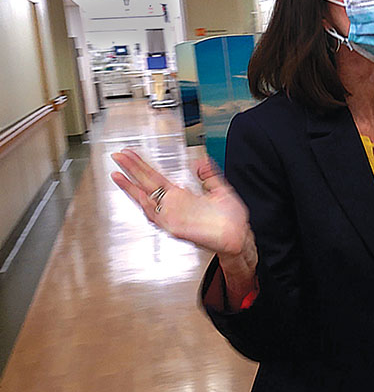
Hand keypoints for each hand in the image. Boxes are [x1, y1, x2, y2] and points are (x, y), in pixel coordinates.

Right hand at [110, 148, 250, 256]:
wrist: (239, 236)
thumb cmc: (231, 220)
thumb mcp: (220, 190)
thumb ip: (209, 176)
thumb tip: (201, 162)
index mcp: (182, 196)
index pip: (156, 177)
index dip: (142, 166)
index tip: (130, 154)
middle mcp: (175, 206)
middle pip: (146, 185)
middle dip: (131, 171)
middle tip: (118, 156)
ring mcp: (173, 217)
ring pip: (147, 200)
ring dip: (132, 188)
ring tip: (119, 174)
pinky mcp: (176, 228)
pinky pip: (158, 217)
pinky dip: (148, 207)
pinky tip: (139, 196)